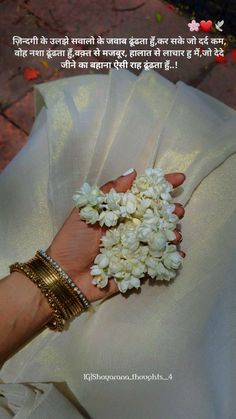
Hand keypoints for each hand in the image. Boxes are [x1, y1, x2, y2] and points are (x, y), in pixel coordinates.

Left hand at [47, 170, 185, 301]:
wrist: (65, 275)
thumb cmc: (73, 241)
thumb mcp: (87, 211)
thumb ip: (110, 193)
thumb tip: (132, 172)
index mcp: (118, 213)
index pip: (142, 195)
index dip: (160, 186)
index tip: (179, 178)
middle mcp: (129, 228)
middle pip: (155, 216)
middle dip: (170, 211)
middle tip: (177, 211)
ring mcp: (134, 248)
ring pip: (159, 238)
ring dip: (172, 233)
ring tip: (176, 234)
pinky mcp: (136, 268)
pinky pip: (156, 261)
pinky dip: (170, 257)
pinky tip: (178, 253)